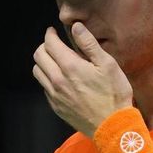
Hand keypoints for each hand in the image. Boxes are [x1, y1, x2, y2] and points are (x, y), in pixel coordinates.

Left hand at [31, 23, 132, 137]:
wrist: (112, 126)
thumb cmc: (114, 94)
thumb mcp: (108, 65)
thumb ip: (89, 44)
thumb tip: (76, 26)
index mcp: (70, 66)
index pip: (49, 43)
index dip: (50, 34)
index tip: (53, 31)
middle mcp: (57, 80)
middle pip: (39, 56)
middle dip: (45, 46)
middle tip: (54, 44)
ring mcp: (55, 95)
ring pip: (38, 72)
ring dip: (44, 62)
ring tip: (55, 60)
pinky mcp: (56, 106)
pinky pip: (44, 87)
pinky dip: (47, 78)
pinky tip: (60, 78)